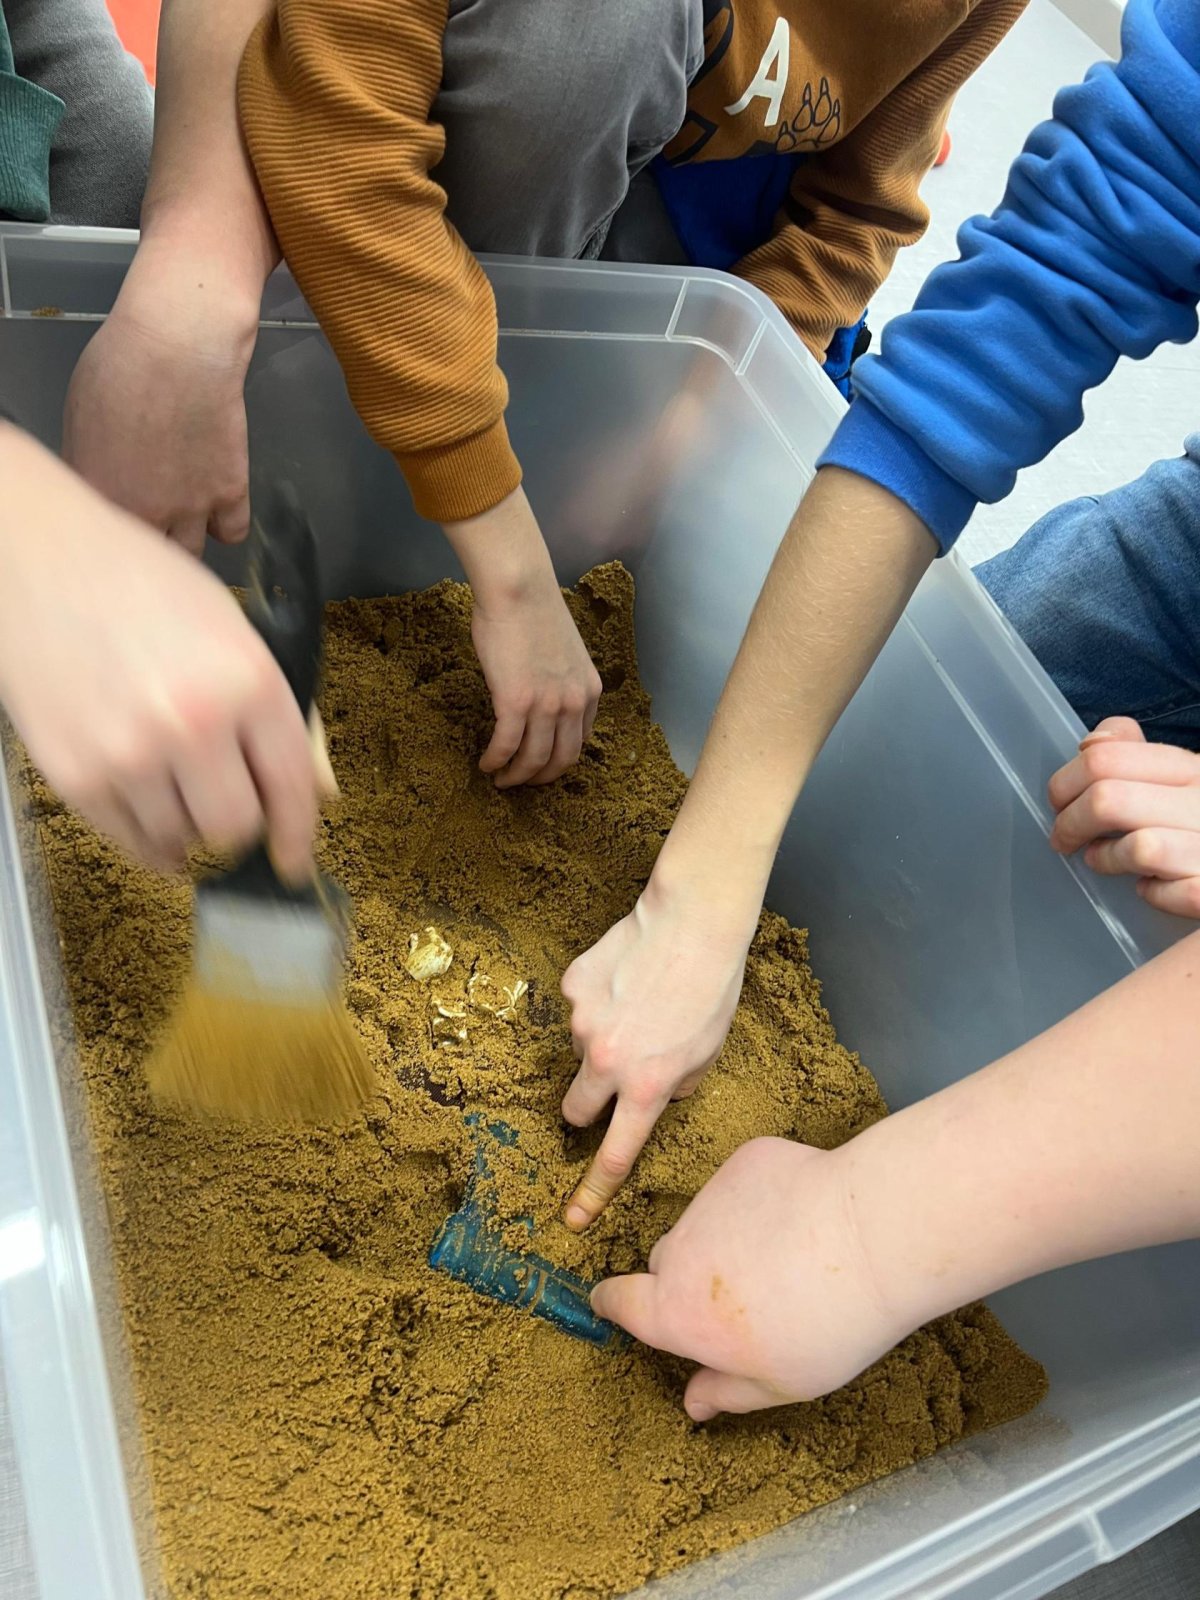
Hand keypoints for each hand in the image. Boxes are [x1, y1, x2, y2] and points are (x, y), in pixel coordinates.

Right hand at [0, 429, 328, 875]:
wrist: (37, 558)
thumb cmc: (138, 583)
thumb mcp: (235, 630)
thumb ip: (281, 715)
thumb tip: (317, 790)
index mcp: (248, 681)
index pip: (292, 788)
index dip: (297, 836)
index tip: (294, 860)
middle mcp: (193, 722)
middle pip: (237, 829)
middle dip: (239, 828)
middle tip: (226, 805)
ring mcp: (129, 754)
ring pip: (182, 843)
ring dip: (187, 829)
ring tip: (174, 783)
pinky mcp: (76, 775)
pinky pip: (128, 841)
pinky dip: (145, 836)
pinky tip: (148, 804)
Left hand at [63, 238, 260, 556]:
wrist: (179, 346)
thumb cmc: (123, 365)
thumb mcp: (80, 417)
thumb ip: (89, 464)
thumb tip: (97, 482)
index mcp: (97, 493)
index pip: (98, 535)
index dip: (106, 526)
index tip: (112, 517)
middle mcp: (143, 512)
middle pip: (145, 556)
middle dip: (145, 541)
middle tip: (146, 520)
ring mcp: (189, 508)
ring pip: (187, 556)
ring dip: (182, 541)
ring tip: (179, 517)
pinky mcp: (229, 494)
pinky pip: (231, 533)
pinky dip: (224, 525)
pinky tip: (216, 506)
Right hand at [443, 489, 600, 786]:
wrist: (519, 589)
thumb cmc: (533, 611)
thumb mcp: (562, 652)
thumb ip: (556, 681)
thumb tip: (536, 697)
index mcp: (590, 691)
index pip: (580, 742)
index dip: (558, 760)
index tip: (540, 765)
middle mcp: (575, 703)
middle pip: (561, 760)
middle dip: (539, 778)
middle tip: (519, 782)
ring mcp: (547, 706)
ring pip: (534, 760)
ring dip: (516, 777)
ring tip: (499, 780)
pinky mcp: (517, 703)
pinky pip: (506, 746)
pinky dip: (496, 761)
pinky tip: (485, 765)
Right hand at [560, 874, 759, 1229]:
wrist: (693, 922)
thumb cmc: (712, 989)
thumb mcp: (707, 1053)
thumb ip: (673, 1086)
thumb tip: (652, 1095)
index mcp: (648, 1087)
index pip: (614, 1155)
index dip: (593, 1191)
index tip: (575, 1216)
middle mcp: (607, 1061)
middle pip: (575, 1108)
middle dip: (585, 1105)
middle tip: (610, 1078)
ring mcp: (583, 1022)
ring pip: (580, 1049)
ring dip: (602, 1039)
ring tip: (641, 1002)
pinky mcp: (573, 987)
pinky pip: (579, 1006)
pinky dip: (598, 999)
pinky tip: (628, 975)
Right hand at [592, 1137, 904, 1417]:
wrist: (872, 1235)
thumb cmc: (829, 1324)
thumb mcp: (782, 1383)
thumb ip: (727, 1392)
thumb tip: (694, 1402)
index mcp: (678, 1312)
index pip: (620, 1301)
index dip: (612, 1302)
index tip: (611, 1302)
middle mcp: (681, 1249)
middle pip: (666, 1263)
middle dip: (688, 1278)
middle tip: (746, 1296)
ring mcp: (711, 1198)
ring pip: (707, 1221)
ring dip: (729, 1237)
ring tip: (792, 1256)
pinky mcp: (746, 1161)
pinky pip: (743, 1185)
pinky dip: (764, 1200)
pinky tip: (808, 1217)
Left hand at [1048, 716, 1199, 917]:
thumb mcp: (1180, 776)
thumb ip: (1133, 752)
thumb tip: (1090, 745)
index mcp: (1192, 768)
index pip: (1106, 758)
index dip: (1065, 783)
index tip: (1059, 804)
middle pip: (1107, 800)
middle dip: (1070, 823)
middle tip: (1064, 840)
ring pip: (1139, 848)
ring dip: (1106, 858)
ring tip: (1103, 860)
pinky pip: (1165, 892)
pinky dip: (1151, 893)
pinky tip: (1152, 887)